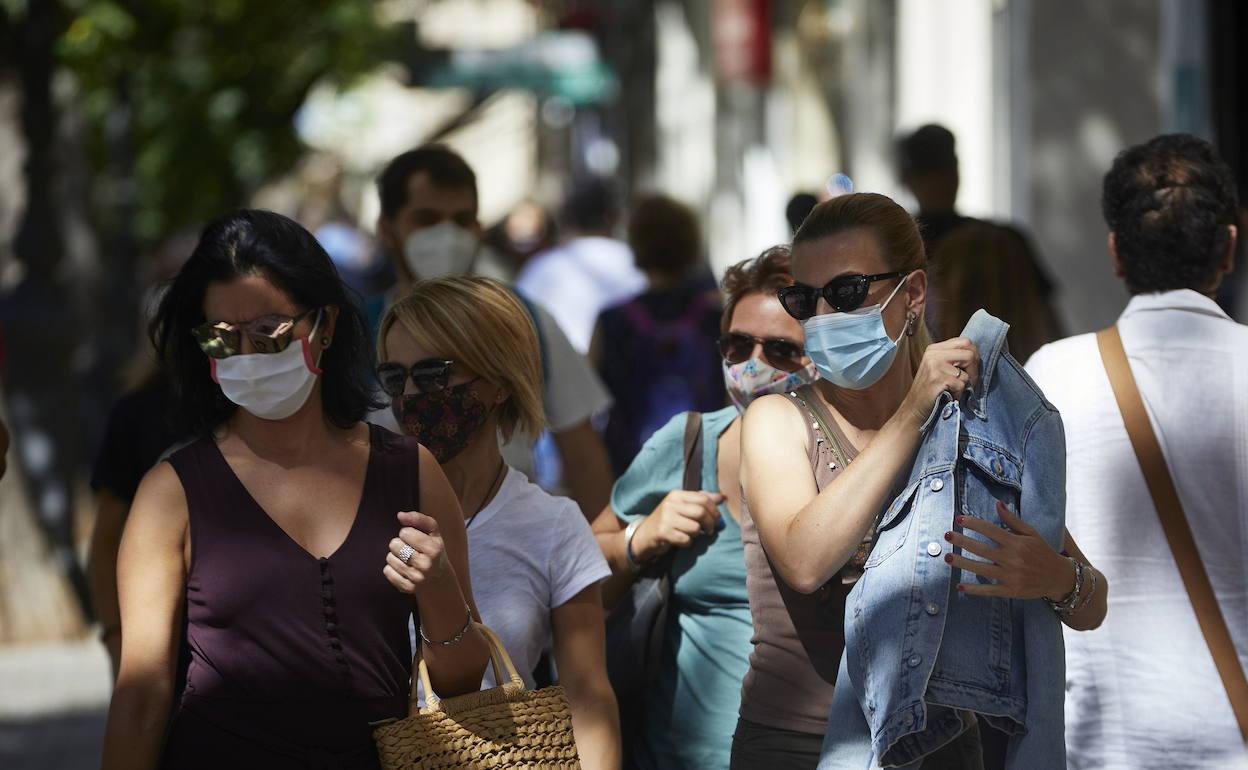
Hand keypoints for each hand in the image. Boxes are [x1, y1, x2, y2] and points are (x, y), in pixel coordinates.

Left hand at [385, 511, 451, 594]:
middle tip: (409, 549)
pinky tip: (402, 568)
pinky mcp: (408, 588)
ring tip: (406, 559)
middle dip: (399, 544)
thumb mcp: (433, 531)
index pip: (404, 532)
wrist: (439, 579)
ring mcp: (416, 578)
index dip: (407, 533)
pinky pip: (387, 571)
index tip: (415, 539)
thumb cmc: (433, 549)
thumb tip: (400, 515)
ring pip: (390, 558)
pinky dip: (392, 568)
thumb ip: (418, 519)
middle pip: (394, 545)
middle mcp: (426, 564)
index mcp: (433, 548)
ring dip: (395, 556)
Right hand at [632, 490, 724, 561]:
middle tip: (710, 530)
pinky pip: (686, 539)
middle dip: (710, 523)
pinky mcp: (663, 533)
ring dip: (698, 534)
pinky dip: (688, 542)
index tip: (716, 519)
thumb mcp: (682, 506)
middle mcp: (671, 504)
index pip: (704, 499)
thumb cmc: (668, 519)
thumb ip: (701, 500)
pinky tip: (684, 540)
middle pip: (701, 512)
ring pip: (695, 528)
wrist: (645, 534)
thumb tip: (722, 497)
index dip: (715, 510)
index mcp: (677, 495)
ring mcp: (666, 518)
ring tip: (693, 534)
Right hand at [898, 337, 980, 427]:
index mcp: (934, 349)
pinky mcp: (937, 379)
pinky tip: (949, 395)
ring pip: (967, 372)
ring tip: (954, 390)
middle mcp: (933, 354)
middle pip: (969, 353)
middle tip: (970, 381)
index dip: (974, 355)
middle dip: (975, 370)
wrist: (913, 408)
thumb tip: (976, 355)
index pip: (965, 342)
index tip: (971, 368)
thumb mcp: (938, 367)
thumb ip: (953, 358)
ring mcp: (934, 366)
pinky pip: (961, 384)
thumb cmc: (930, 389)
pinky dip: (959, 393)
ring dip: (965, 385)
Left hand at [944, 501, 1074, 598]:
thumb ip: (1012, 520)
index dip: (974, 523)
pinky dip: (974, 589)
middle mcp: (1012, 559)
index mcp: (1016, 543)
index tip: (959, 519)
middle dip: (962, 541)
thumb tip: (997, 503)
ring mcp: (1011, 576)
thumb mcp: (1031, 533)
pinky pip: (989, 590)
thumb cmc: (1043, 552)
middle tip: (946, 535)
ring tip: (947, 557)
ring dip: (963, 563)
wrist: (1059, 577)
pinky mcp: (1011, 591)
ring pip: (981, 569)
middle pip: (982, 549)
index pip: (990, 530)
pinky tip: (960, 586)